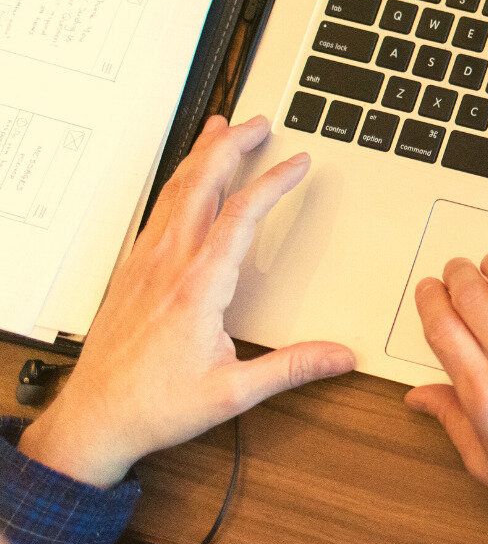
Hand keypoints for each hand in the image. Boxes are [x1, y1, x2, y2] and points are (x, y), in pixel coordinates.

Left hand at [19, 116, 355, 487]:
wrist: (93, 419)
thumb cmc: (154, 405)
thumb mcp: (233, 392)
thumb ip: (291, 369)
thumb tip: (338, 356)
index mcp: (197, 287)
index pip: (240, 216)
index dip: (272, 182)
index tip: (297, 163)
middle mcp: (168, 265)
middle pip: (200, 185)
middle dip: (232, 146)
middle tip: (259, 124)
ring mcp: (145, 264)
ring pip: (174, 192)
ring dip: (201, 155)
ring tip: (222, 131)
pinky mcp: (132, 271)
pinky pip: (158, 210)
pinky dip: (179, 181)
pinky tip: (186, 180)